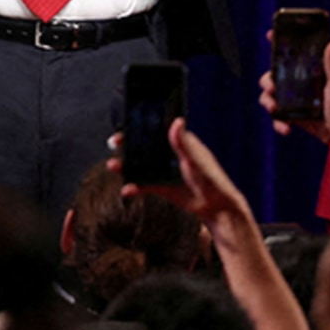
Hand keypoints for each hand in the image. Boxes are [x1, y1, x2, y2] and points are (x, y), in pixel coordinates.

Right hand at [114, 118, 249, 226]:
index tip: (126, 125)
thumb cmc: (212, 179)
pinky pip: (144, 185)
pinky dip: (134, 187)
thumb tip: (178, 120)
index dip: (141, 127)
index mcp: (180, 143)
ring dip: (127, 166)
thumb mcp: (195, 159)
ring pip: (142, 165)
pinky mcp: (163, 187)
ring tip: (113, 166)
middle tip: (114, 143)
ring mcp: (166, 171)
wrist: (217, 208)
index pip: (157, 130)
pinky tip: (127, 190)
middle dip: (128, 146)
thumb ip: (183, 142)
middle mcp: (170, 155)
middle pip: (145, 147)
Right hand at [260, 39, 329, 142]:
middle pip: (272, 77)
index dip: (277, 45)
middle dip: (266, 80)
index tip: (270, 35)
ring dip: (267, 101)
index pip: (289, 57)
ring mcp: (292, 101)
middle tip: (272, 87)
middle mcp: (297, 85)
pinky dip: (278, 123)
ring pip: (269, 96)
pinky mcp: (292, 116)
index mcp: (307, 73)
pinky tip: (286, 127)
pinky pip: (277, 118)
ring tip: (274, 108)